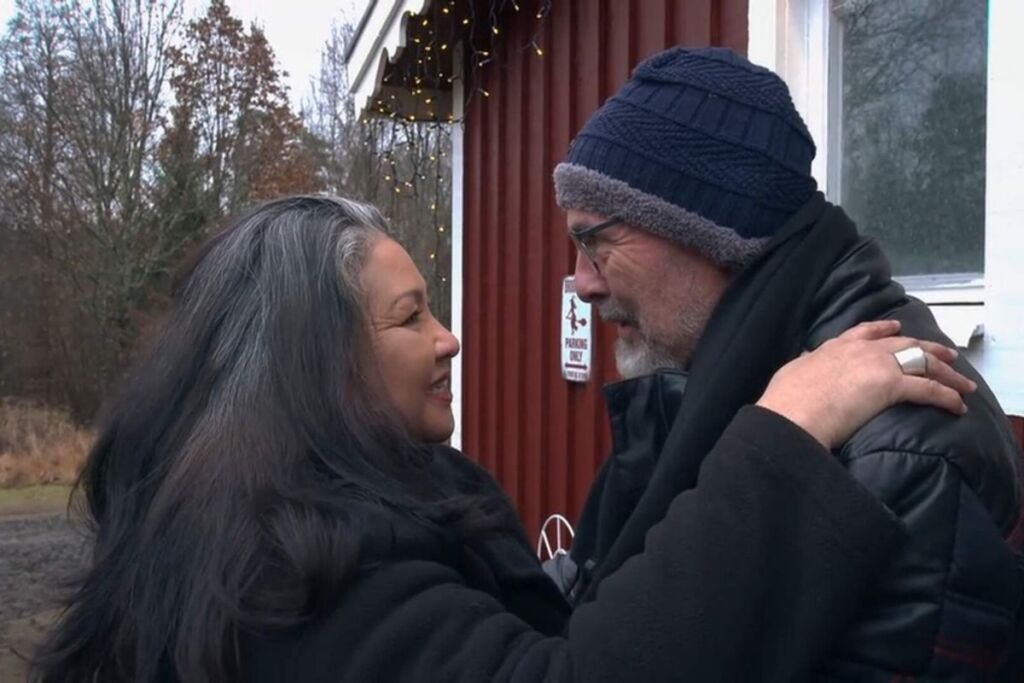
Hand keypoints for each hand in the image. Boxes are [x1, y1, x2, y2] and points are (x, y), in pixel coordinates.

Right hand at [756, 320, 976, 448]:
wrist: (791, 414)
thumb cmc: (785, 401)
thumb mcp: (791, 374)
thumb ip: (805, 366)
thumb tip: (803, 365)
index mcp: (835, 347)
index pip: (866, 332)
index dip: (884, 330)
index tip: (897, 328)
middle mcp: (860, 350)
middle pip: (904, 344)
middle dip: (928, 348)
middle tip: (946, 353)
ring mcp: (878, 365)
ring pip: (923, 362)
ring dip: (947, 373)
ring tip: (963, 383)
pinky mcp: (891, 385)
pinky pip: (929, 389)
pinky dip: (947, 396)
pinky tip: (957, 405)